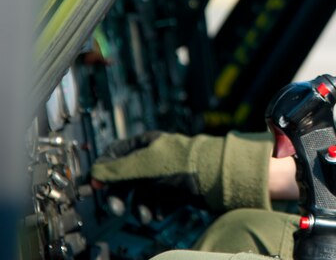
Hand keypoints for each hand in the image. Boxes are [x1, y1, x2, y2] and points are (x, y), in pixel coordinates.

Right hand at [91, 131, 225, 215]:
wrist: (215, 176)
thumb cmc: (180, 163)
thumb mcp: (143, 164)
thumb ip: (117, 169)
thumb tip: (95, 172)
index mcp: (146, 144)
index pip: (116, 154)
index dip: (104, 171)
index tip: (95, 187)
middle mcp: (155, 159)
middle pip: (127, 179)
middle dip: (120, 195)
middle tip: (116, 209)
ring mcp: (167, 175)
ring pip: (143, 194)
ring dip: (140, 207)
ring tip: (146, 216)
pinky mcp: (178, 191)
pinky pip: (159, 203)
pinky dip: (156, 209)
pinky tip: (160, 213)